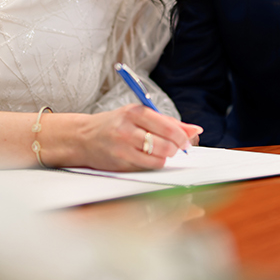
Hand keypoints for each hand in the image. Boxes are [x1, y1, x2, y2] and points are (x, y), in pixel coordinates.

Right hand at [43, 104, 200, 170]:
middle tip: (174, 148)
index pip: (168, 126)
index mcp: (134, 112)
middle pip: (165, 145)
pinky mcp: (120, 163)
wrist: (83, 137)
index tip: (187, 141)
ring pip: (158, 159)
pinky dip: (152, 164)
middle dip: (175, 149)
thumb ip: (168, 122)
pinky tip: (146, 157)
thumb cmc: (114, 124)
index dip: (182, 137)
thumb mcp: (139, 115)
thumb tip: (195, 130)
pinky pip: (147, 167)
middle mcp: (128, 129)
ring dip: (164, 157)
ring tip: (159, 151)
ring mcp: (123, 148)